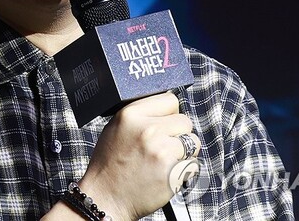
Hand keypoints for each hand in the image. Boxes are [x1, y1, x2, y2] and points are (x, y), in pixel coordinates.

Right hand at [76, 92, 200, 220]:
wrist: (105, 198)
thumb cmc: (109, 166)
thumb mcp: (115, 128)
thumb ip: (139, 115)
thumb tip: (164, 109)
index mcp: (131, 114)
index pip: (169, 100)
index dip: (169, 113)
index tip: (165, 123)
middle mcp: (147, 129)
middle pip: (184, 121)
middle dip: (178, 133)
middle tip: (162, 146)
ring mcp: (161, 150)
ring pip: (192, 142)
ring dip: (183, 152)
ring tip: (163, 161)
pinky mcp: (172, 171)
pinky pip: (192, 164)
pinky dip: (183, 170)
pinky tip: (164, 174)